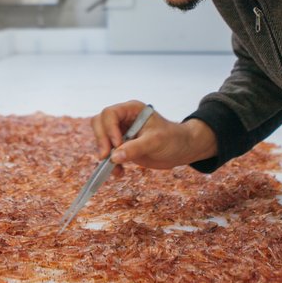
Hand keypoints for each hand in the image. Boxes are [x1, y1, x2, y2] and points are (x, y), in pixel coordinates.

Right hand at [91, 100, 217, 170]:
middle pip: (100, 123)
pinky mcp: (122, 146)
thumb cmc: (173, 139)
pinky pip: (108, 152)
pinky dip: (110, 163)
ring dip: (104, 153)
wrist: (181, 150)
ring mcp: (121, 132)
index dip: (109, 129)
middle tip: (107, 156)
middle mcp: (124, 118)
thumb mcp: (155, 142)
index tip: (117, 144)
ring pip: (101, 138)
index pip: (110, 114)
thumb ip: (135, 148)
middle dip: (102, 140)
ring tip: (115, 168)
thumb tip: (114, 157)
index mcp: (132, 110)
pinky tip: (119, 172)